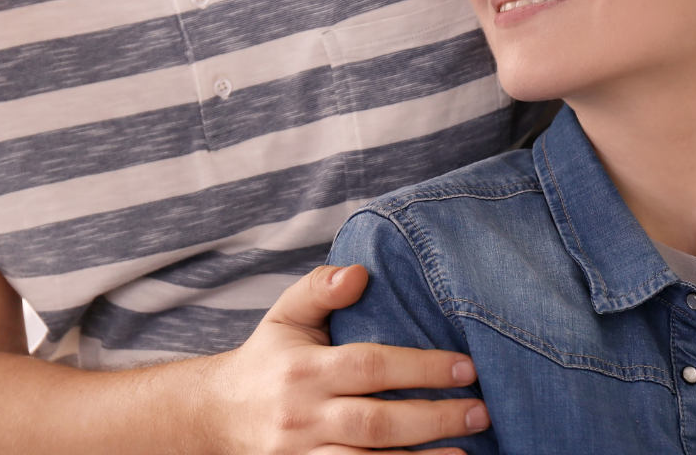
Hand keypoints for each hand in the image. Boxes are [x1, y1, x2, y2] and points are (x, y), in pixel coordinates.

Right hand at [198, 265, 488, 454]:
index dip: (421, 367)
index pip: (370, 366)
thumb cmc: (267, 360)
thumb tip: (361, 272)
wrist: (215, 416)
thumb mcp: (285, 316)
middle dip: (433, 419)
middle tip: (481, 412)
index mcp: (303, 370)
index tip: (467, 367)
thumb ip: (320, 288)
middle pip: (375, 423)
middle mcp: (301, 416)